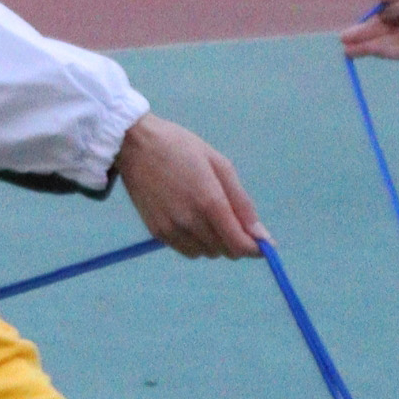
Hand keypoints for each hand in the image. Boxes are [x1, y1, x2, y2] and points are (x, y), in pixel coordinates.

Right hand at [113, 112, 263, 258]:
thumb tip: (261, 235)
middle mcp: (190, 221)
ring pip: (207, 253)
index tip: (262, 243)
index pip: (239, 244)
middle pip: (225, 251)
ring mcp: (171, 229)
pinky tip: (192, 219)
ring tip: (208, 214)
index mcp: (209, 201)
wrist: (135, 145)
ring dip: (215, 242)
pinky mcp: (157, 232)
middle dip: (236, 240)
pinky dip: (197, 242)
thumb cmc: (182, 147)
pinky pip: (187, 250)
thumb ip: (242, 203)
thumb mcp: (220, 165)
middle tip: (232, 218)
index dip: (255, 248)